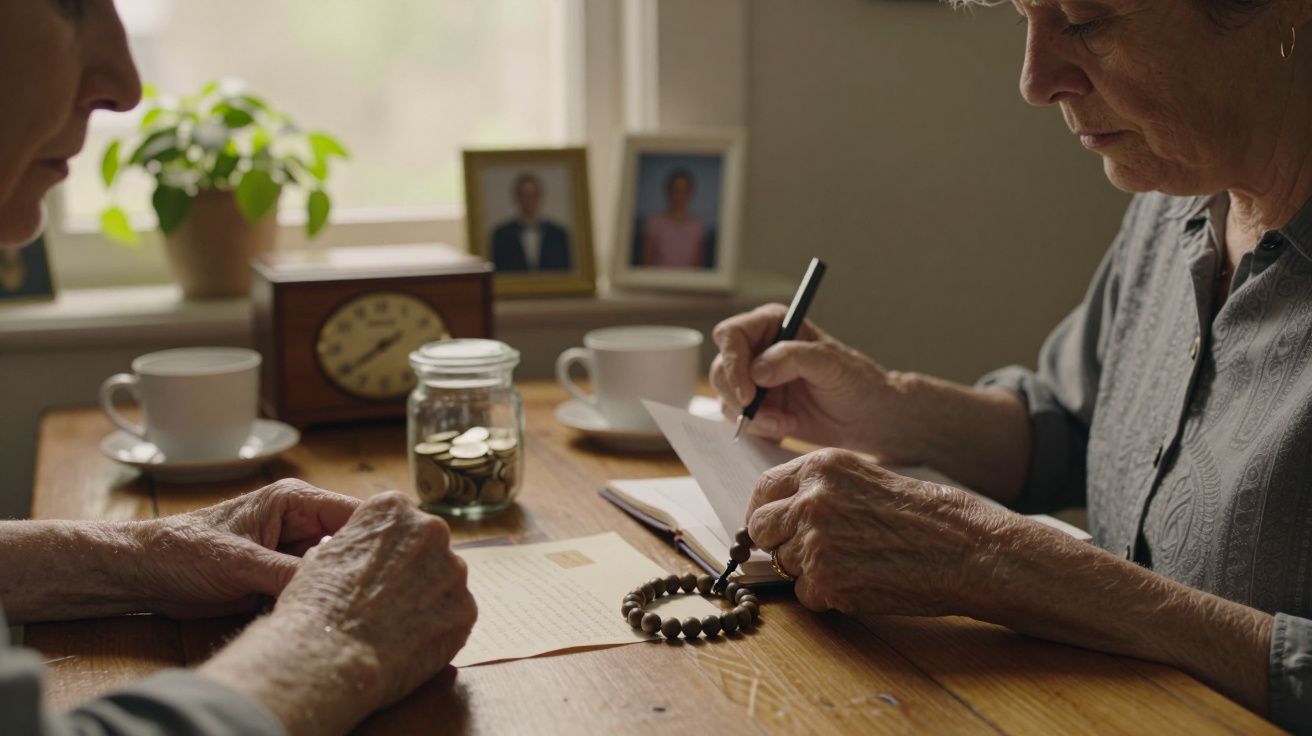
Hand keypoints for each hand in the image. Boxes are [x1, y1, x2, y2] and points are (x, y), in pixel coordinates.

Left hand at [133, 478, 360, 617]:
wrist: (142, 574)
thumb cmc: (182, 550)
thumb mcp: (238, 562)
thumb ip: (287, 573)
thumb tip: (335, 590)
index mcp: (295, 501)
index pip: (356, 513)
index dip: (380, 537)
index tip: (399, 564)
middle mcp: (301, 524)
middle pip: (352, 544)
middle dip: (364, 568)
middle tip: (380, 596)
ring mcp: (292, 552)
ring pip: (336, 570)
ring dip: (341, 589)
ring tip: (358, 610)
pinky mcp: (281, 578)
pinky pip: (313, 590)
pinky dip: (319, 603)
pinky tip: (328, 617)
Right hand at [270, 491, 476, 712]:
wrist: (330, 658)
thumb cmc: (316, 606)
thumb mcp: (322, 556)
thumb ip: (354, 544)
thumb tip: (362, 551)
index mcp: (393, 508)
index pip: (397, 521)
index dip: (383, 549)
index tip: (372, 572)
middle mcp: (431, 530)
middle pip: (426, 547)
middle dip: (410, 570)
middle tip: (385, 600)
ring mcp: (454, 570)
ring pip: (443, 581)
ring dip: (425, 598)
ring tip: (394, 626)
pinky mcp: (467, 609)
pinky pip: (453, 615)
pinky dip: (436, 627)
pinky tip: (409, 643)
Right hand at [710, 303, 919, 462]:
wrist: (869, 417)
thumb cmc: (857, 382)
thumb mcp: (830, 363)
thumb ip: (793, 358)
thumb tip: (757, 370)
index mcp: (772, 325)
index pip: (731, 335)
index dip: (733, 363)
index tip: (749, 393)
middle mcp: (758, 349)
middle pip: (721, 368)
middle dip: (738, 397)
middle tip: (767, 417)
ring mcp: (756, 380)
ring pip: (726, 398)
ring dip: (752, 417)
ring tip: (784, 423)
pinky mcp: (759, 407)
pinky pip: (739, 420)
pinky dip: (758, 429)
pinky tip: (785, 428)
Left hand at [745, 448, 1013, 616]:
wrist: (966, 548)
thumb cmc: (926, 514)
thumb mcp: (865, 478)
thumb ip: (820, 489)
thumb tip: (779, 510)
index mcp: (820, 468)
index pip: (763, 490)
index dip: (764, 512)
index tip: (770, 526)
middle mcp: (810, 501)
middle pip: (759, 529)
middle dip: (777, 543)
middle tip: (809, 551)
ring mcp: (815, 543)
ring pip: (783, 565)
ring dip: (809, 570)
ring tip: (855, 563)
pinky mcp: (827, 582)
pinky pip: (805, 595)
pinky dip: (827, 596)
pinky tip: (862, 582)